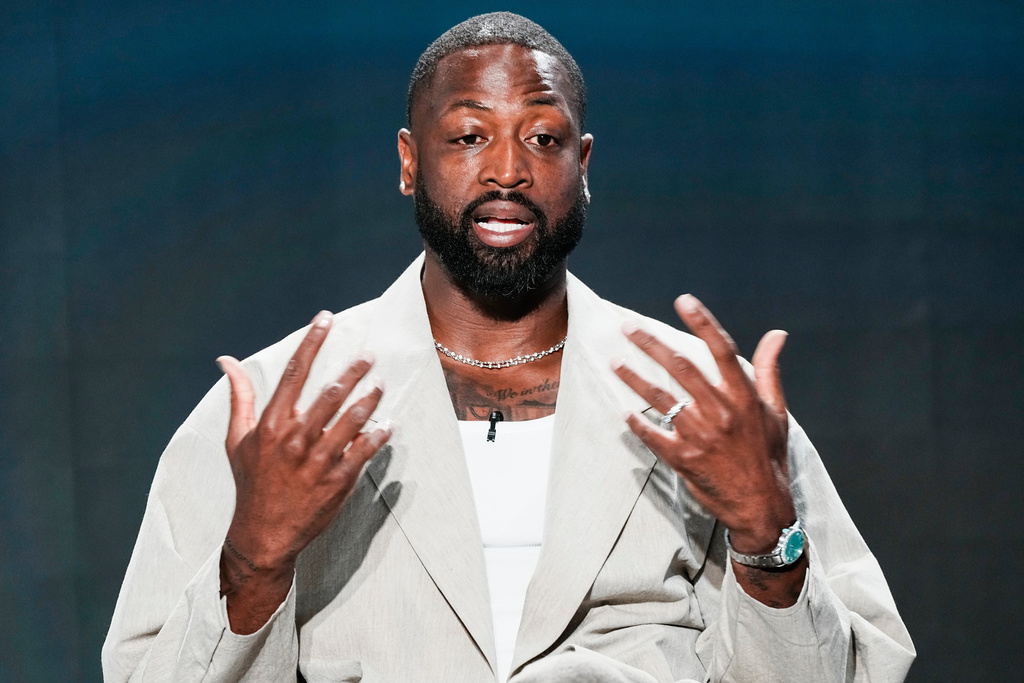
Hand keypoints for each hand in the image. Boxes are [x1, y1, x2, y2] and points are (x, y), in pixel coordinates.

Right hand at [216, 310, 391, 631]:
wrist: (262, 535)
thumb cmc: (252, 482)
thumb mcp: (237, 439)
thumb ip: (239, 397)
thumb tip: (226, 361)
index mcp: (271, 424)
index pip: (294, 372)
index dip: (312, 341)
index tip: (326, 318)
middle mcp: (295, 439)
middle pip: (330, 393)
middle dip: (353, 369)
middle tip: (370, 354)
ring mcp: (317, 461)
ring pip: (351, 420)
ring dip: (370, 398)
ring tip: (382, 383)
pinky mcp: (337, 481)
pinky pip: (363, 451)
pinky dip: (378, 435)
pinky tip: (389, 423)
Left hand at [612, 294, 792, 554]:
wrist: (761, 506)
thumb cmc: (768, 454)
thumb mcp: (775, 411)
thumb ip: (768, 370)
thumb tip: (776, 334)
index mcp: (744, 397)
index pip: (722, 350)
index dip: (703, 322)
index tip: (683, 301)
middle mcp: (722, 412)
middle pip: (682, 367)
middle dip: (652, 344)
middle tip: (627, 328)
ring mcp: (701, 436)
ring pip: (661, 399)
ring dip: (634, 378)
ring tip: (614, 362)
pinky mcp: (684, 458)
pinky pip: (653, 435)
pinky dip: (637, 423)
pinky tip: (622, 410)